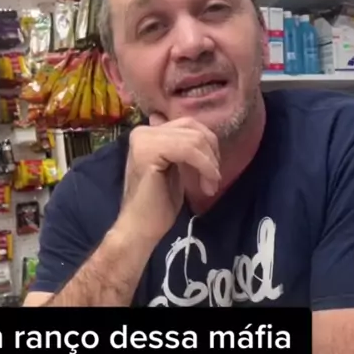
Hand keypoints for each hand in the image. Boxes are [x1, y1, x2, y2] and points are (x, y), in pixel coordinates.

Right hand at [118, 115, 219, 243]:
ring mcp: (143, 139)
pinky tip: (207, 186)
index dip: (208, 146)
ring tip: (210, 186)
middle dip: (211, 153)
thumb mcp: (175, 168)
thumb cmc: (157, 205)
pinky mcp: (148, 151)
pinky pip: (189, 150)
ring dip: (210, 164)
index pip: (188, 125)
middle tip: (213, 179)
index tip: (212, 173)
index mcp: (147, 133)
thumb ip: (182, 148)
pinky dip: (205, 167)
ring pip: (194, 139)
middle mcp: (142, 131)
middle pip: (192, 128)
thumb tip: (202, 134)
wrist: (139, 229)